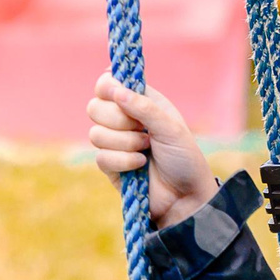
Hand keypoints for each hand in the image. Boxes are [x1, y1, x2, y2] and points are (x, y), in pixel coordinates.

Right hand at [87, 72, 216, 227]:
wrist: (185, 196)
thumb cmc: (184, 158)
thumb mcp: (171, 129)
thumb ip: (145, 107)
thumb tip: (116, 90)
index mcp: (140, 102)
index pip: (108, 83)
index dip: (107, 86)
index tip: (118, 95)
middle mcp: (124, 119)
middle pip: (94, 106)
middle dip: (118, 120)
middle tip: (142, 130)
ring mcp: (114, 142)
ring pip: (95, 133)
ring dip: (125, 143)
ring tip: (146, 149)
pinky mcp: (109, 164)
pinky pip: (100, 156)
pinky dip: (123, 160)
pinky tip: (140, 165)